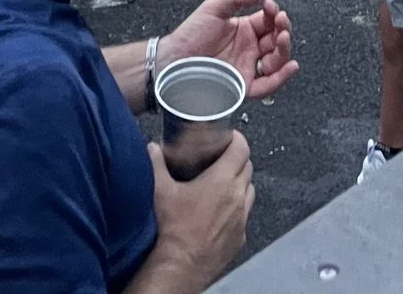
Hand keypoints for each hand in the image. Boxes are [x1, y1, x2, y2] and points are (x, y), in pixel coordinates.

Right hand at [148, 136, 253, 288]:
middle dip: (237, 160)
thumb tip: (153, 148)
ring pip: (250, 191)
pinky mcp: (240, 237)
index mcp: (222, 180)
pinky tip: (221, 212)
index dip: (237, 139)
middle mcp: (237, 197)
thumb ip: (157, 164)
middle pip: (247, 168)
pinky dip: (237, 209)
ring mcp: (242, 218)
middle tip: (222, 159)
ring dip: (240, 184)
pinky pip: (245, 216)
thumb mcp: (161, 191)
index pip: (242, 149)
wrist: (180, 265)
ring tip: (223, 185)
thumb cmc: (173, 229)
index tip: (230, 137)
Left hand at [159, 0, 298, 101]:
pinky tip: (292, 65)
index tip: (271, 6)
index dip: (273, 13)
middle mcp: (250, 49)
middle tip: (280, 20)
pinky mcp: (244, 86)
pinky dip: (282, 77)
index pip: (268, 21)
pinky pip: (268, 85)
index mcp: (244, 30)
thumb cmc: (190, 35)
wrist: (173, 59)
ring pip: (276, 61)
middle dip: (282, 28)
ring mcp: (248, 67)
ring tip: (283, 36)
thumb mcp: (213, 8)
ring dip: (284, 49)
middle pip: (276, 40)